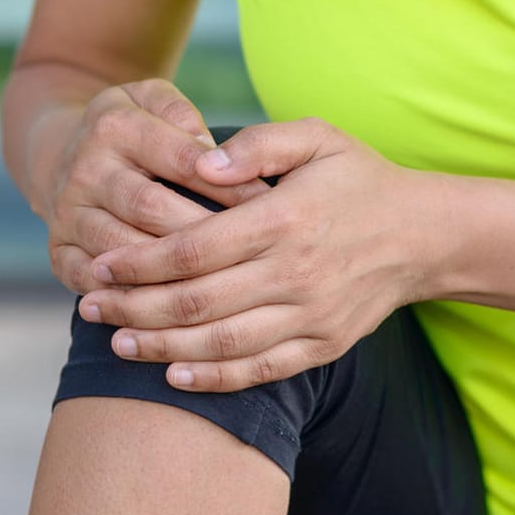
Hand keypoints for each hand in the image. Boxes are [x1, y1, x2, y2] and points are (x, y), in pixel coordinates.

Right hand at [41, 79, 270, 293]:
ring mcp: (67, 215)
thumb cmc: (137, 129)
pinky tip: (173, 311)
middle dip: (205, 234)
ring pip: (124, 251)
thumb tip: (212, 155)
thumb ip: (184, 113)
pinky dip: (131, 299)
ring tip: (222, 288)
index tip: (269, 206)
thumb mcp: (155, 99)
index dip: (228, 185)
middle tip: (253, 256)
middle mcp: (85, 171)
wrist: (64, 155)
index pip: (182, 160)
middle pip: (151, 209)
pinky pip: (94, 283)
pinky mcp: (59, 252)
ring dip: (172, 273)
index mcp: (115, 127)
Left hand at [79, 118, 435, 391]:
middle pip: (196, 302)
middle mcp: (295, 273)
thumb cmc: (360, 179)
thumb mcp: (317, 137)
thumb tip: (199, 160)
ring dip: (161, 347)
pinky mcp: (323, 345)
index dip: (139, 263)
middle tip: (90, 308)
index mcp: (284, 219)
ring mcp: (310, 315)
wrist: (425, 235)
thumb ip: (257, 143)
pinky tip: (174, 374)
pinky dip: (214, 377)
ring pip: (221, 343)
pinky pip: (260, 370)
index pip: (193, 249)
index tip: (101, 266)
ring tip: (118, 343)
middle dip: (133, 308)